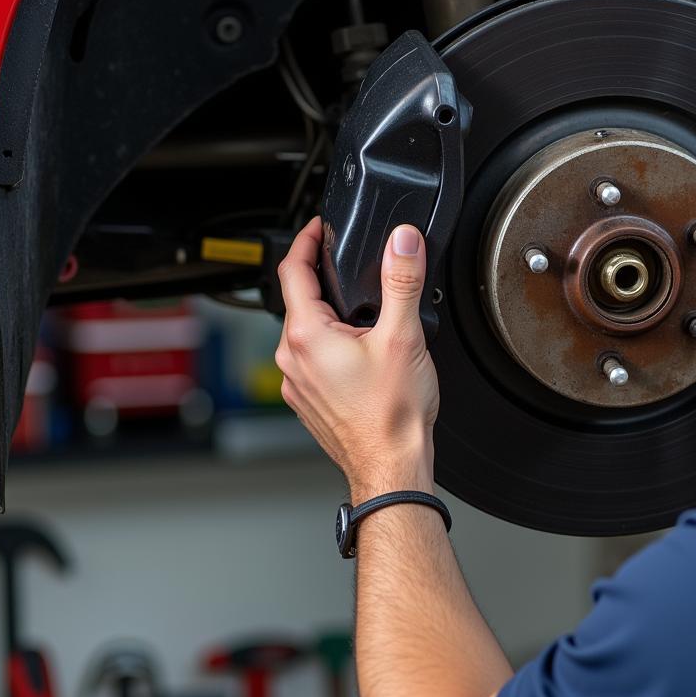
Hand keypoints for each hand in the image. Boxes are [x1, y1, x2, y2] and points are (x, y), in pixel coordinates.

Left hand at [275, 218, 438, 500]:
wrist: (390, 467)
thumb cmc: (392, 416)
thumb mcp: (403, 336)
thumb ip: (401, 281)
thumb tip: (402, 242)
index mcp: (307, 335)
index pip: (292, 269)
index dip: (306, 241)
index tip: (318, 229)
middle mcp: (292, 358)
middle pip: (298, 300)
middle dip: (323, 279)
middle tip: (348, 266)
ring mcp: (297, 382)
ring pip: (305, 332)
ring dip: (328, 314)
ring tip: (362, 312)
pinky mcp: (308, 400)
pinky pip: (311, 359)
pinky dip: (330, 345)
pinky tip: (360, 353)